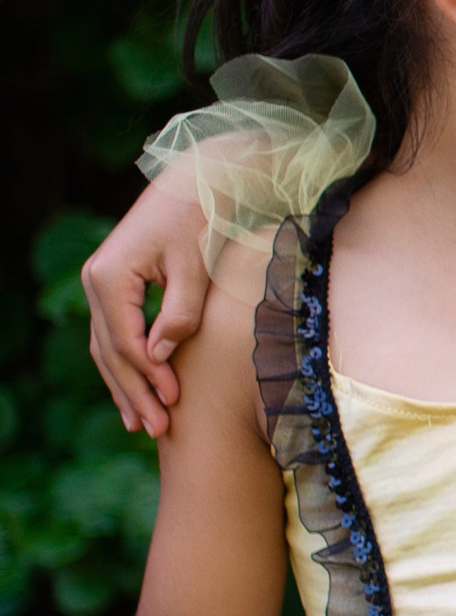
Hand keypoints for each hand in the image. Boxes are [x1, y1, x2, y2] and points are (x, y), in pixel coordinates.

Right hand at [82, 167, 211, 436]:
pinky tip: (135, 395)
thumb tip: (159, 358)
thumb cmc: (200, 223)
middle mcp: (95, 281)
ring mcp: (98, 284)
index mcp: (111, 276)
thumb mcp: (196, 270)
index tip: (176, 401)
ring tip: (142, 425)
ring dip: (124, 387)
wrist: (195, 184)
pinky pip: (111, 335)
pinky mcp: (111, 287)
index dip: (149, 375)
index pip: (126, 341)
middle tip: (158, 431)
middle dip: (135, 393)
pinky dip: (122, 366)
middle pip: (110, 351)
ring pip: (105, 348)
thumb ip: (180, 316)